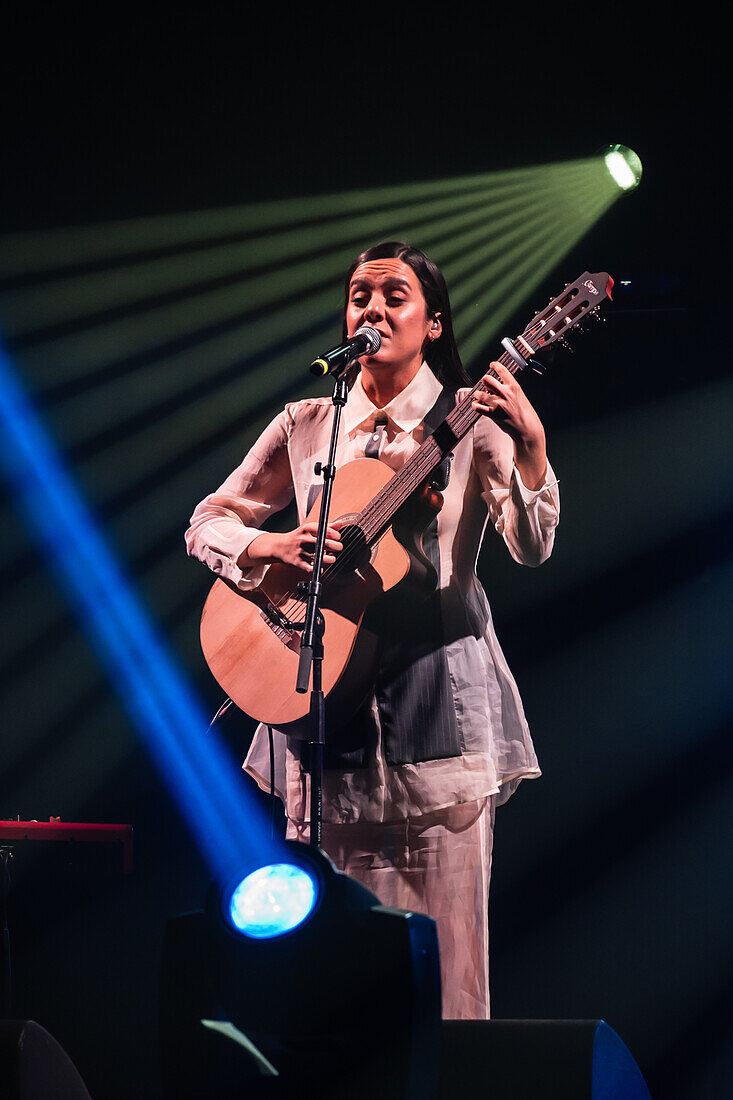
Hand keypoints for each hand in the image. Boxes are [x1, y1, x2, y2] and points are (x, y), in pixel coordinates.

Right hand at [241, 521, 343, 572]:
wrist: (279, 546)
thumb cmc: (297, 537)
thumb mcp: (309, 528)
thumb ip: (326, 526)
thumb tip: (340, 523)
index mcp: (307, 529)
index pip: (327, 531)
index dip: (336, 535)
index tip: (337, 538)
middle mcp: (304, 539)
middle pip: (327, 544)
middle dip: (337, 547)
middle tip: (338, 548)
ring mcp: (301, 551)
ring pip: (322, 557)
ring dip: (330, 559)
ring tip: (331, 558)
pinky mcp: (298, 563)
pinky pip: (311, 569)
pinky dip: (318, 569)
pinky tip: (320, 567)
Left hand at [472, 361, 547, 489]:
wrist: (527, 429)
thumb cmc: (526, 414)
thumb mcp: (521, 397)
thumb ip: (510, 390)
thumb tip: (498, 387)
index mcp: (514, 387)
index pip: (502, 370)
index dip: (495, 365)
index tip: (492, 365)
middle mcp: (505, 393)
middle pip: (486, 379)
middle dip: (484, 381)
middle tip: (485, 384)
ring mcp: (498, 403)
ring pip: (479, 393)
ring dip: (478, 394)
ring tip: (479, 397)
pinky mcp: (493, 414)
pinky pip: (477, 407)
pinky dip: (475, 405)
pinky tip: (476, 405)